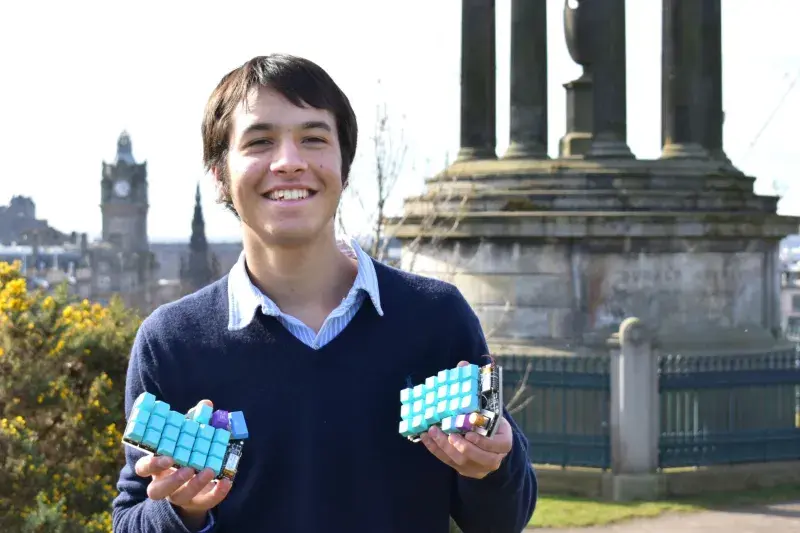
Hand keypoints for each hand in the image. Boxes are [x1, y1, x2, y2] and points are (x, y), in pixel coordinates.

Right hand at [134, 400, 231, 527]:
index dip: (152, 464)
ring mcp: (180, 496)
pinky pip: (206, 502)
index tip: (166, 458)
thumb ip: (194, 421)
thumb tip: (206, 405)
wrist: (196, 482)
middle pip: (157, 490)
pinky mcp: (198, 503)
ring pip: (180, 497)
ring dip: (194, 485)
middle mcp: (165, 484)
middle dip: (171, 480)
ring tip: (208, 470)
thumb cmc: (187, 453)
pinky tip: (226, 481)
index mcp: (157, 466)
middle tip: (187, 469)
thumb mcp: (188, 436)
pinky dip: (216, 493)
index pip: (144, 468)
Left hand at [419, 361, 512, 478]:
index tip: (469, 434)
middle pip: (478, 457)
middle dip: (462, 447)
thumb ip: (477, 386)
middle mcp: (492, 458)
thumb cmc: (489, 419)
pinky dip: (436, 449)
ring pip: (461, 461)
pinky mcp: (463, 468)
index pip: (497, 446)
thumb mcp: (489, 405)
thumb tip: (463, 364)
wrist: (490, 443)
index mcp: (503, 442)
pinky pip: (447, 461)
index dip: (483, 442)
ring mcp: (477, 466)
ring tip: (434, 431)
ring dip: (445, 447)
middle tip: (449, 435)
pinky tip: (426, 437)